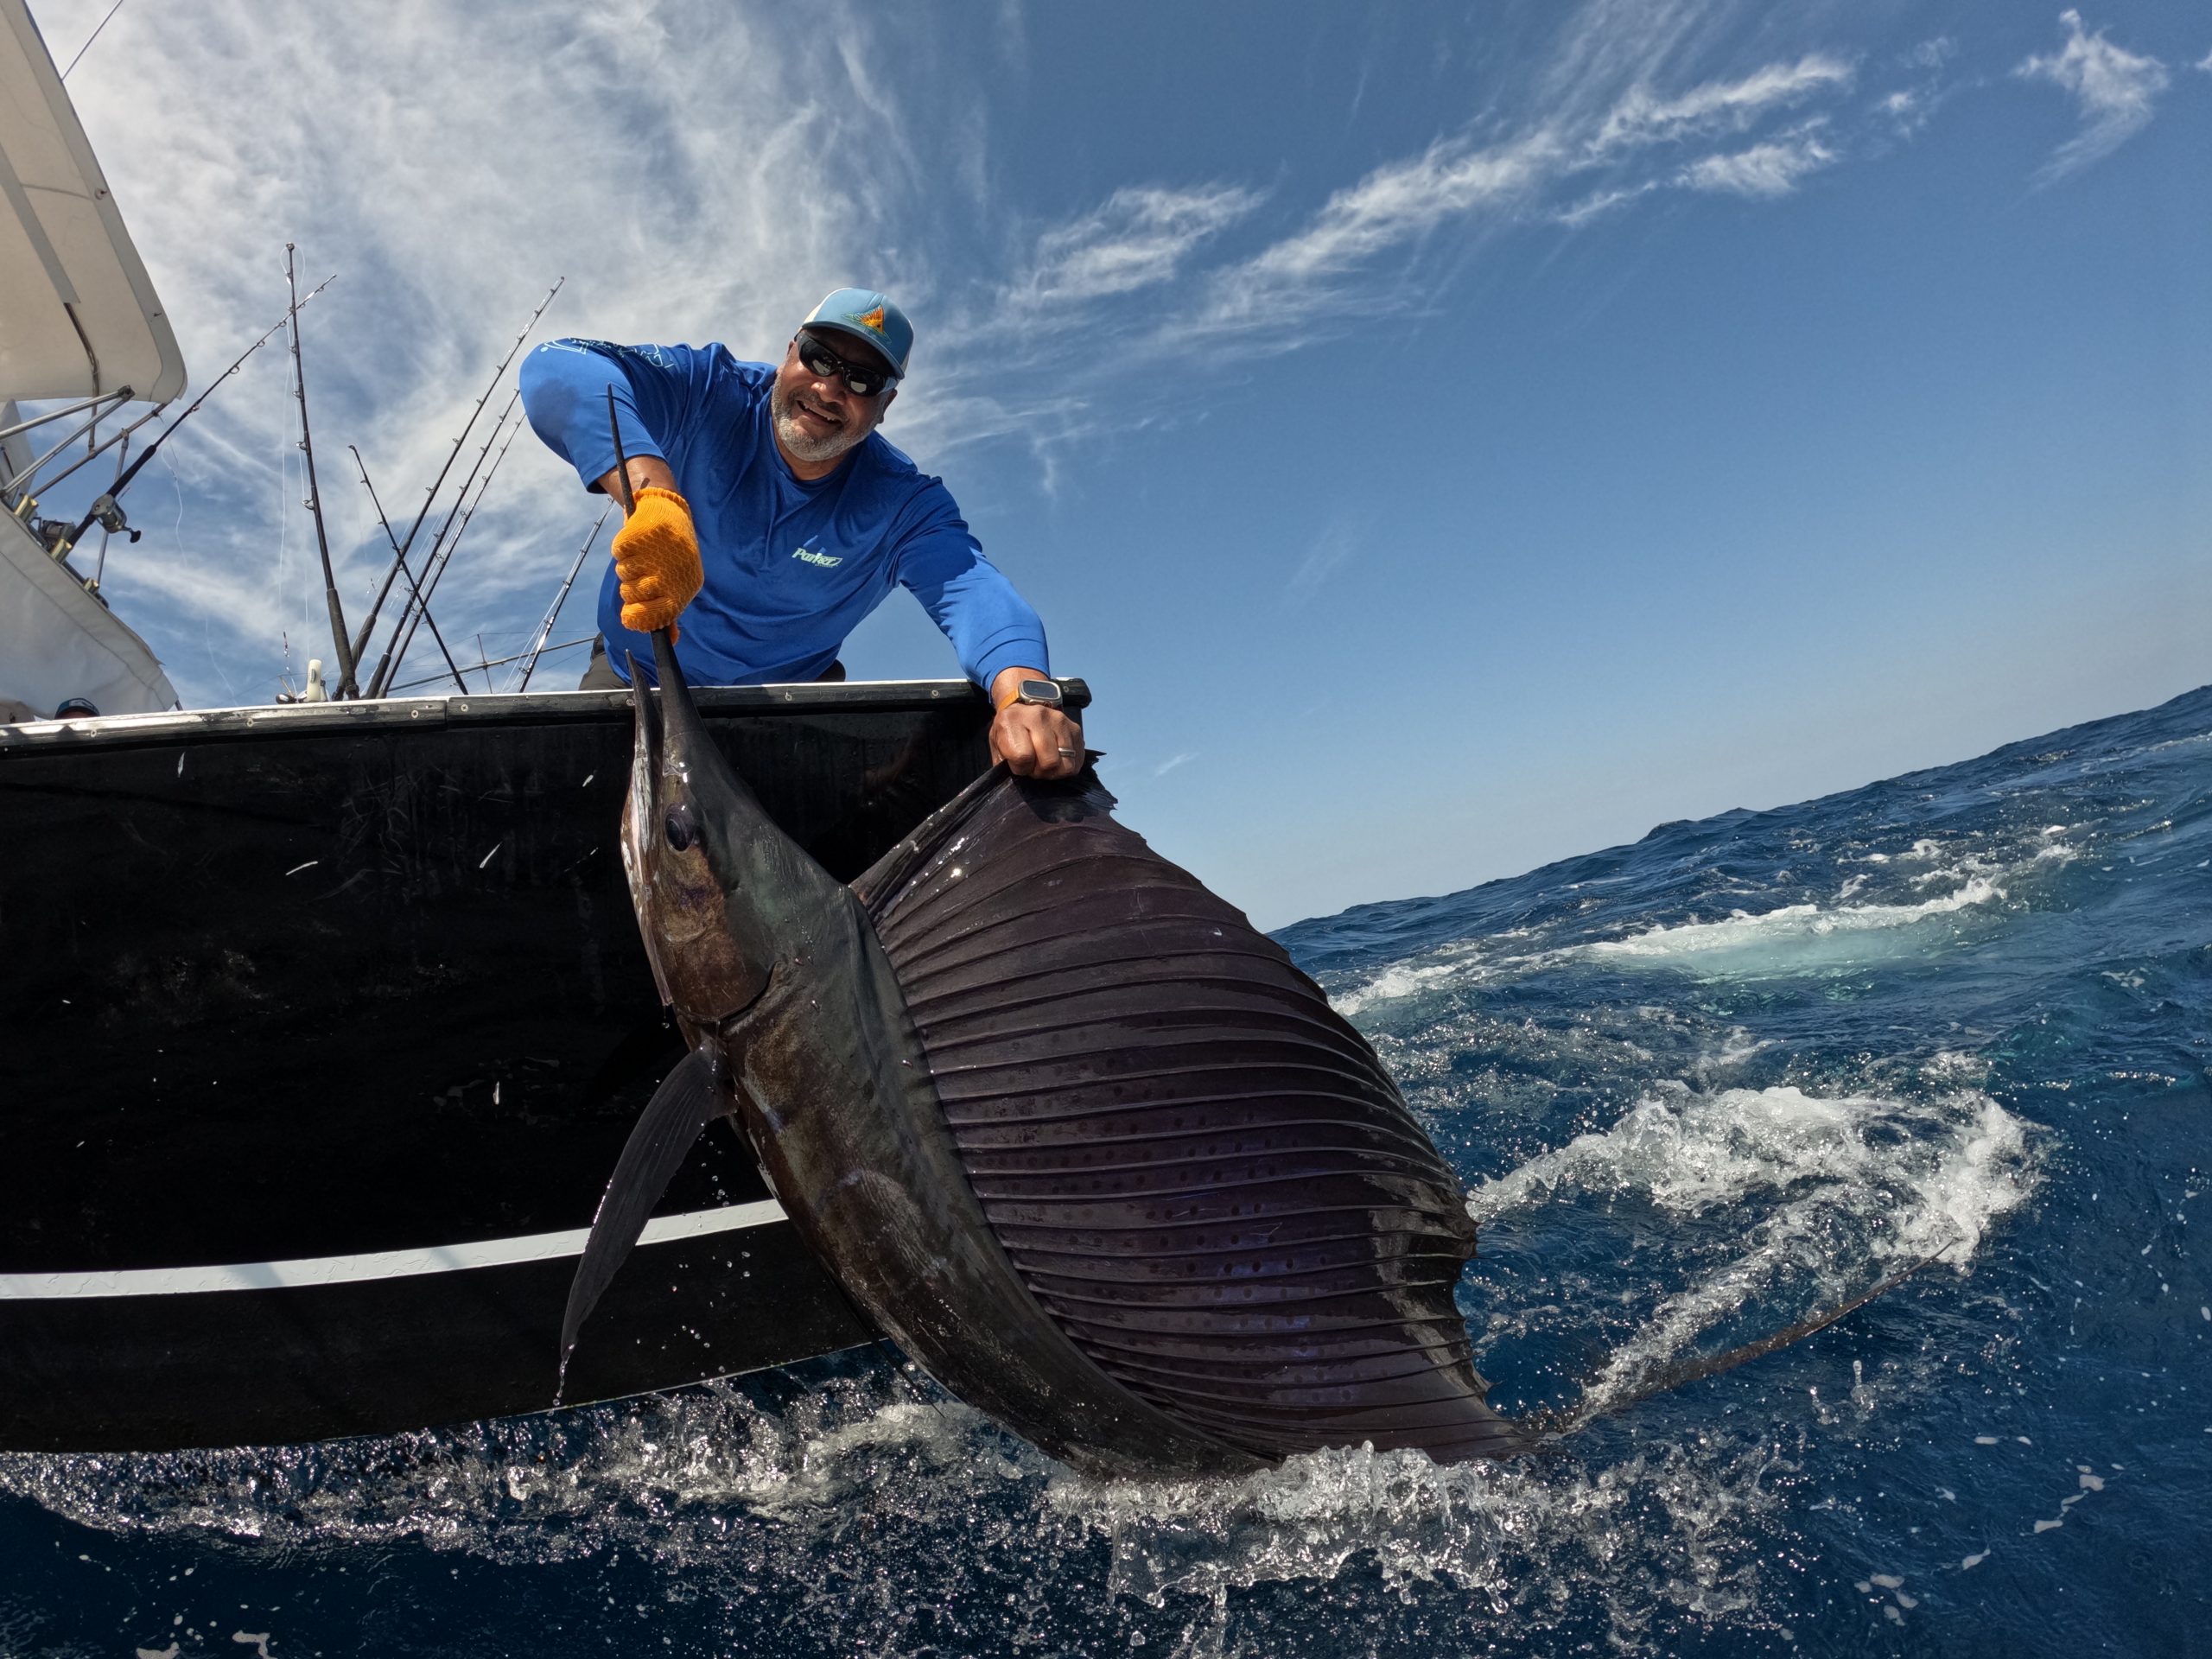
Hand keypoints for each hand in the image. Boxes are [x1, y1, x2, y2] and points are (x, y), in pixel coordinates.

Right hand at [610, 486, 701, 633]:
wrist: (669, 511)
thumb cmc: (671, 555)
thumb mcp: (678, 582)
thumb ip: (670, 611)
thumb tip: (669, 640)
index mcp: (686, 586)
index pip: (658, 614)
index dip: (639, 618)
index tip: (629, 616)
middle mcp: (674, 570)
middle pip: (632, 594)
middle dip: (629, 588)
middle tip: (639, 574)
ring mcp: (658, 551)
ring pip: (623, 573)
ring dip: (625, 567)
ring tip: (641, 556)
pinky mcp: (643, 532)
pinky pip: (619, 552)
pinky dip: (621, 549)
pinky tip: (636, 543)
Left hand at [988, 667, 1083, 779]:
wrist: (1023, 707)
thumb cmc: (1008, 731)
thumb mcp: (996, 744)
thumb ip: (1003, 762)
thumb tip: (1019, 779)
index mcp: (1012, 720)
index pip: (1024, 757)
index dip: (1021, 769)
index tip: (1018, 764)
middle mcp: (1038, 716)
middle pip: (1049, 762)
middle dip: (1040, 772)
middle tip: (1033, 766)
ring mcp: (1060, 720)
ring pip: (1065, 764)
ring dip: (1054, 771)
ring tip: (1045, 763)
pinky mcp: (1074, 728)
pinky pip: (1077, 761)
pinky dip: (1066, 766)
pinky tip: (1056, 760)